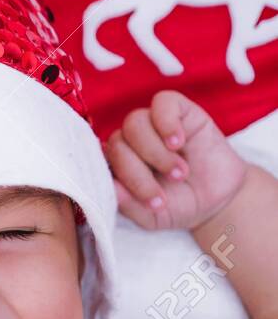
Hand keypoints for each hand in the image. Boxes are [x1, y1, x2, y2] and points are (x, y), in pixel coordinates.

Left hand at [105, 90, 246, 230]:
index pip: (100, 162)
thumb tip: (112, 186)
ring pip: (134, 122)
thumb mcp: (151, 216)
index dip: (121, 183)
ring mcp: (153, 124)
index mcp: (116, 164)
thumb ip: (127, 204)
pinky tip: (179, 143)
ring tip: (179, 172)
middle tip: (167, 193)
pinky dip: (167, 123)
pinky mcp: (179, 111)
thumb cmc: (178, 206)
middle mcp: (130, 141)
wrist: (218, 200)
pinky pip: (163, 102)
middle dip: (138, 173)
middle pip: (117, 143)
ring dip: (155, 152)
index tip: (151, 204)